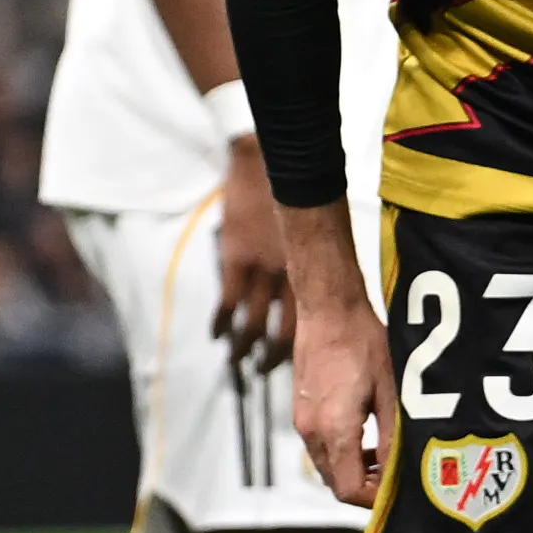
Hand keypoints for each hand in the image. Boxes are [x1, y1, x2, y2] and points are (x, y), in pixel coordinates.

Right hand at [205, 154, 293, 379]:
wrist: (266, 161)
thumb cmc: (295, 192)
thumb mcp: (312, 230)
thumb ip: (310, 260)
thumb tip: (316, 286)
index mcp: (312, 271)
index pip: (309, 324)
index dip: (301, 348)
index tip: (294, 363)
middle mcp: (290, 277)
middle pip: (282, 333)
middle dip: (270, 358)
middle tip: (262, 371)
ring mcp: (261, 271)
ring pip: (252, 324)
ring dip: (243, 347)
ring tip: (237, 361)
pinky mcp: (235, 259)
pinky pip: (227, 303)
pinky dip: (221, 323)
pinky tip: (216, 335)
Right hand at [281, 209, 395, 508]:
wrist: (328, 308)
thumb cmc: (362, 342)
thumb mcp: (390, 392)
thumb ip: (393, 438)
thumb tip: (399, 474)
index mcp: (333, 430)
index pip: (348, 490)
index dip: (375, 499)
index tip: (398, 492)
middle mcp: (311, 431)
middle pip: (335, 484)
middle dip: (366, 487)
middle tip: (396, 476)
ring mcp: (302, 421)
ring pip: (328, 467)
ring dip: (355, 470)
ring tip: (385, 455)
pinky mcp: (301, 411)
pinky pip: (321, 447)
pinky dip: (344, 452)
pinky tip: (367, 434)